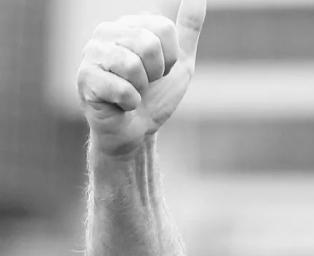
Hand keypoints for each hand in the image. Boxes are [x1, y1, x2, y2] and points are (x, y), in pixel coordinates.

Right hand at [77, 0, 205, 155]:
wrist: (137, 131)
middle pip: (148, 43)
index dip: (170, 57)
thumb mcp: (180, 61)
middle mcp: (106, 32)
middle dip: (156, 72)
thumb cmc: (156, 96)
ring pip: (133, 64)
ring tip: (132, 93)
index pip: (164, 28)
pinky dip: (131, 103)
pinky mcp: (85, 78)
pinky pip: (122, 88)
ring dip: (142, 88)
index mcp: (130, 24)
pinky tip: (121, 105)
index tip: (159, 71)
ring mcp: (91, 53)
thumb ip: (187, 28)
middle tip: (145, 84)